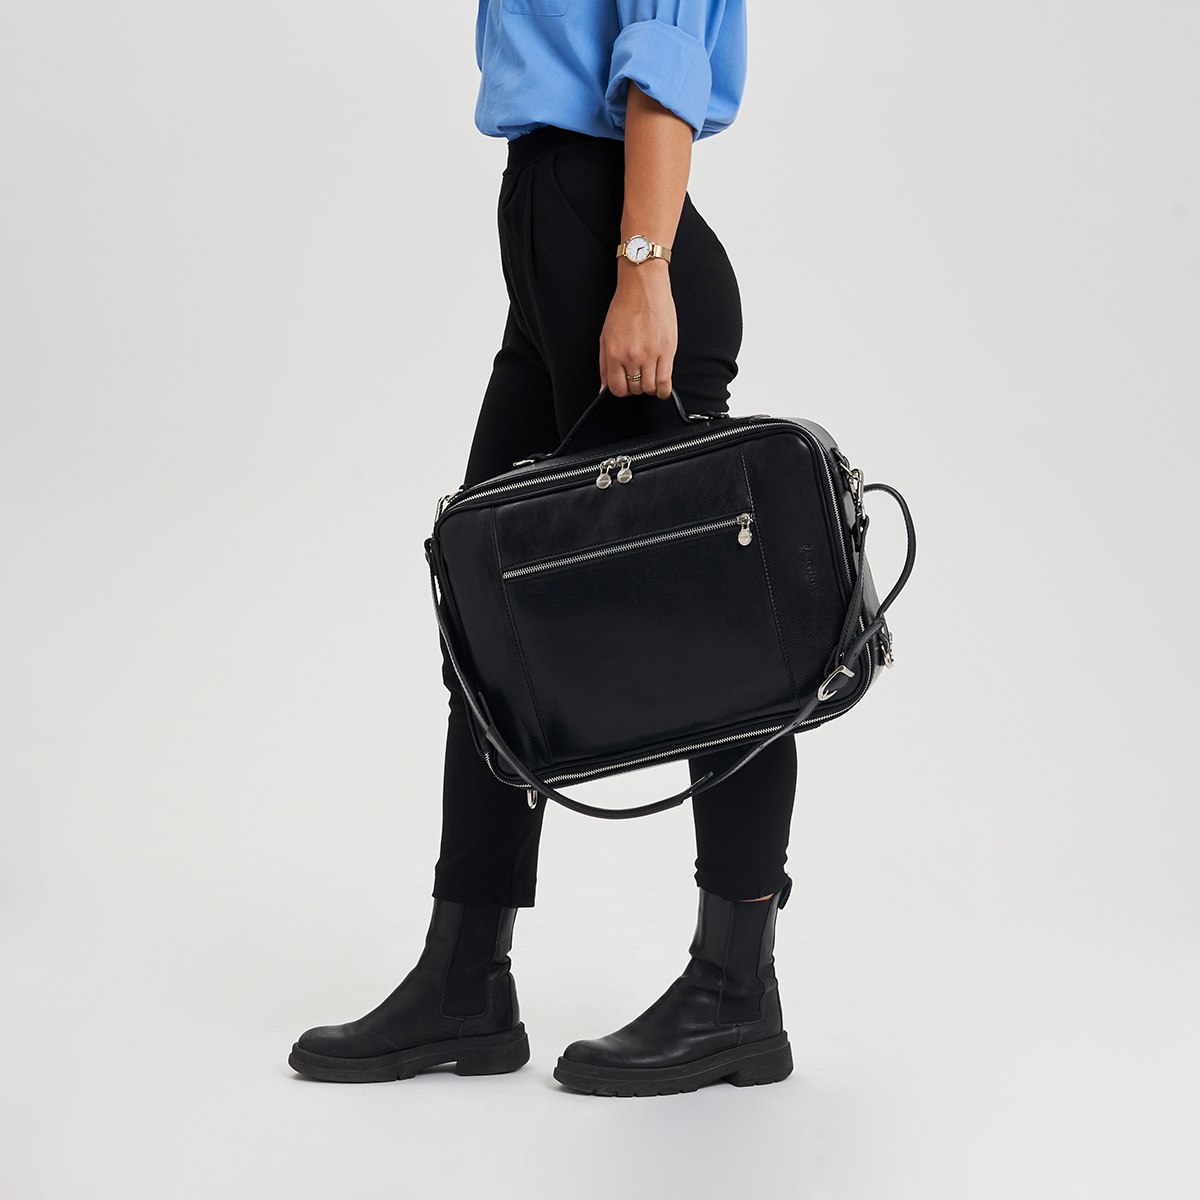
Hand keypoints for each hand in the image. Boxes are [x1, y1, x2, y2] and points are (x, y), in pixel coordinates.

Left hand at [599, 260, 676, 399]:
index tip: (626, 385)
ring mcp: (650, 354)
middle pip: (635, 389)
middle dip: (636, 387)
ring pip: (650, 388)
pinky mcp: (667, 351)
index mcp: (614, 353)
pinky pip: (664, 382)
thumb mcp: (605, 336)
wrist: (644, 286)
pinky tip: (662, 389)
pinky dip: (663, 391)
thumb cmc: (625, 307)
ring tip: (650, 377)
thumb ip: (604, 364)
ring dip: (650, 388)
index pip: (617, 388)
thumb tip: (604, 388)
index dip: (622, 390)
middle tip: (639, 376)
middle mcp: (631, 356)